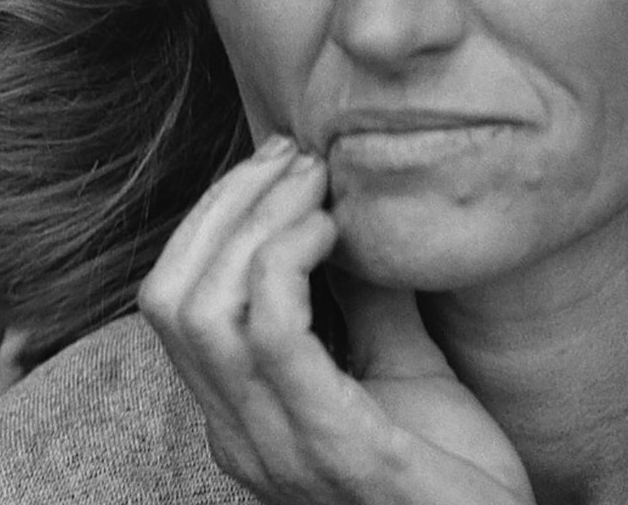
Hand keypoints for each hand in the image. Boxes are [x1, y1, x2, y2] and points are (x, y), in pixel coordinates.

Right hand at [140, 136, 531, 504]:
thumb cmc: (456, 478)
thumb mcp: (405, 372)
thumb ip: (369, 306)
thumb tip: (357, 217)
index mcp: (245, 416)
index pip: (175, 303)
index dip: (211, 219)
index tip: (279, 163)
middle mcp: (241, 435)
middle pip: (171, 296)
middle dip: (223, 205)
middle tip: (292, 155)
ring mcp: (278, 447)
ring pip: (205, 309)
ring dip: (254, 221)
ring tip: (315, 181)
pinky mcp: (334, 448)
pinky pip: (272, 336)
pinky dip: (287, 263)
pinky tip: (331, 230)